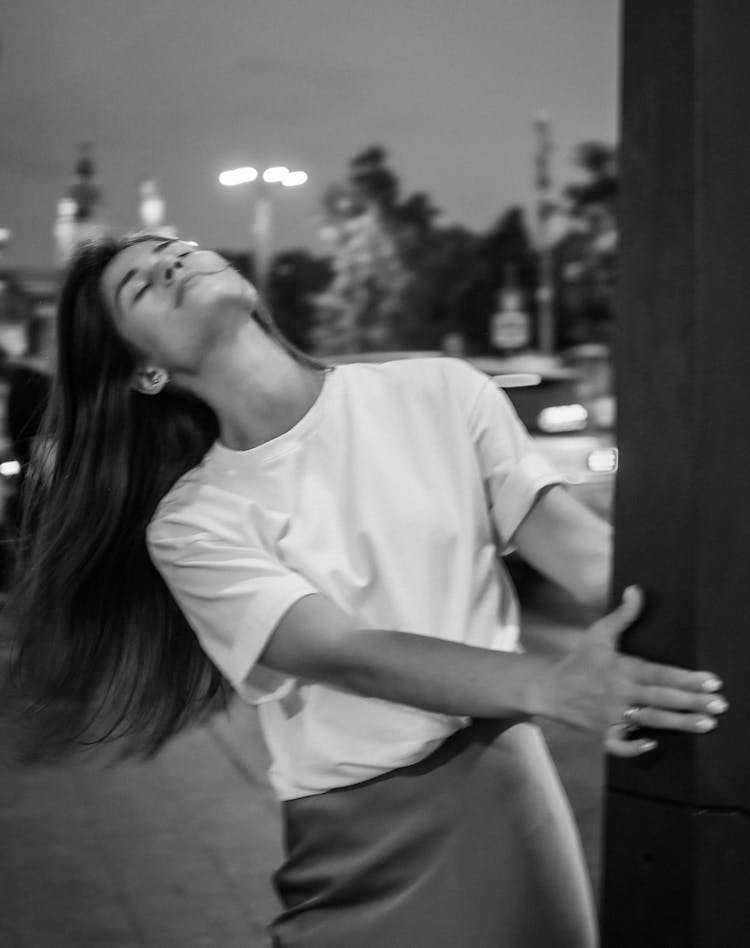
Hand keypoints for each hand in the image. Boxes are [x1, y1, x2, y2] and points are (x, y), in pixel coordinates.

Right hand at [536, 586, 727, 756]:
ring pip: (650, 720)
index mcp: (621, 668)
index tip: (712, 681)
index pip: (659, 674)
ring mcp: (611, 715)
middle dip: (692, 702)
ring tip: (707, 724)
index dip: (686, 678)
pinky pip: (620, 745)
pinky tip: (655, 743)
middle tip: (720, 705)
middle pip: (661, 698)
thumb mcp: (599, 634)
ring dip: (679, 723)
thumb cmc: (579, 660)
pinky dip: (634, 747)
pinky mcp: (603, 732)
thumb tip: (637, 590)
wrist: (549, 689)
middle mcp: (619, 692)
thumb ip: (623, 615)